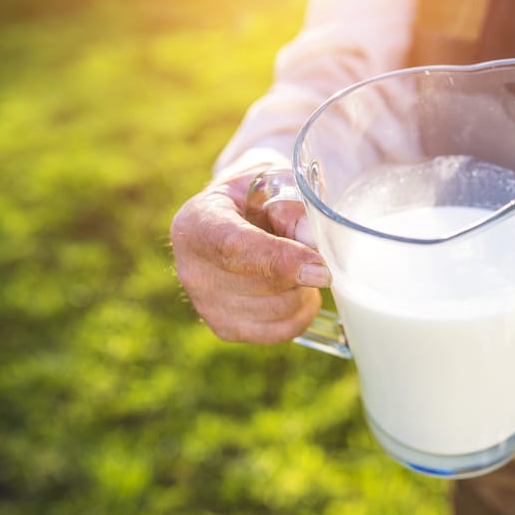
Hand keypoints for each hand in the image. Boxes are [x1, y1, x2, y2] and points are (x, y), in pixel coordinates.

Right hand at [170, 163, 328, 343]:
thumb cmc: (258, 197)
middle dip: (303, 269)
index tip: (322, 269)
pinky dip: (301, 313)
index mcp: (198, 223)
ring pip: (279, 309)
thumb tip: (311, 241)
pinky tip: (299, 292)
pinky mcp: (225, 328)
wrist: (234, 218)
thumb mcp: (275, 182)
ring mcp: (205, 304)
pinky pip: (280, 331)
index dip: (283, 260)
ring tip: (299, 266)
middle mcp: (192, 269)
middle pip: (265, 284)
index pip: (236, 249)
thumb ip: (293, 207)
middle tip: (308, 248)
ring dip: (304, 290)